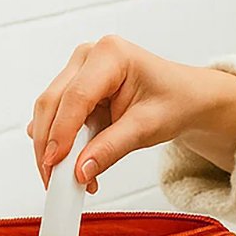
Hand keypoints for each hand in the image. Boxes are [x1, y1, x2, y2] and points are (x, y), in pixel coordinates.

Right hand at [28, 34, 212, 192]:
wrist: (186, 99)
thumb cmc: (174, 102)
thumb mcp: (148, 127)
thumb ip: (112, 148)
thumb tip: (80, 171)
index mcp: (111, 54)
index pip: (76, 97)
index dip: (62, 132)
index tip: (55, 164)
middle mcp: (89, 56)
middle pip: (53, 102)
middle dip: (49, 145)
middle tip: (54, 181)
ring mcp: (78, 70)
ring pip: (49, 112)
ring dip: (53, 148)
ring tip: (69, 178)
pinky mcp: (73, 88)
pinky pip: (56, 117)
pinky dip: (60, 143)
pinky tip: (72, 164)